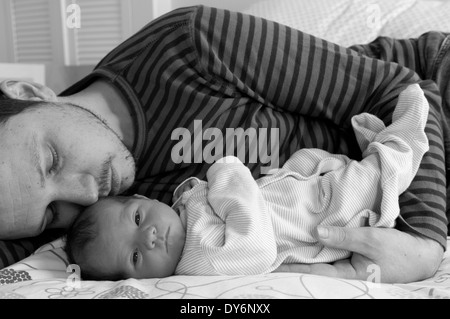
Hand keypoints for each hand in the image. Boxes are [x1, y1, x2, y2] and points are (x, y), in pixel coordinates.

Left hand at [273, 226, 443, 282]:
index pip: (314, 271)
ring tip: (285, 242)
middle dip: (296, 258)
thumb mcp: (371, 241)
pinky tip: (309, 235)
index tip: (274, 264)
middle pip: (315, 263)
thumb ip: (344, 236)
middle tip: (274, 251)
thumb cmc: (399, 251)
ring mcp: (349, 261)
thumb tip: (317, 232)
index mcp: (348, 274)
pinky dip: (322, 241)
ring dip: (308, 249)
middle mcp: (345, 270)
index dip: (293, 268)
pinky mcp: (353, 253)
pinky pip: (333, 248)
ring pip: (323, 255)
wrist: (421, 253)